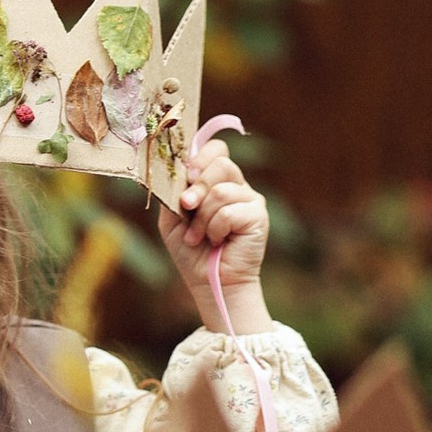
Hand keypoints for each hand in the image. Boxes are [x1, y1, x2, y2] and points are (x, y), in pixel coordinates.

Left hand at [156, 137, 270, 335]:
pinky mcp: (258, 216)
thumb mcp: (173, 216)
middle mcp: (237, 186)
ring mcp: (250, 200)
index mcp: (217, 181)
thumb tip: (180, 169)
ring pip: (221, 189)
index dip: (200, 156)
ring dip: (202, 216)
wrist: (208, 281)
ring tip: (199, 237)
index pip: (216, 150)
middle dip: (197, 186)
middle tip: (186, 206)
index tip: (186, 174)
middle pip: (220, 162)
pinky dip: (215, 228)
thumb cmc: (191, 250)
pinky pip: (229, 211)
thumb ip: (174, 190)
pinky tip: (217, 240)